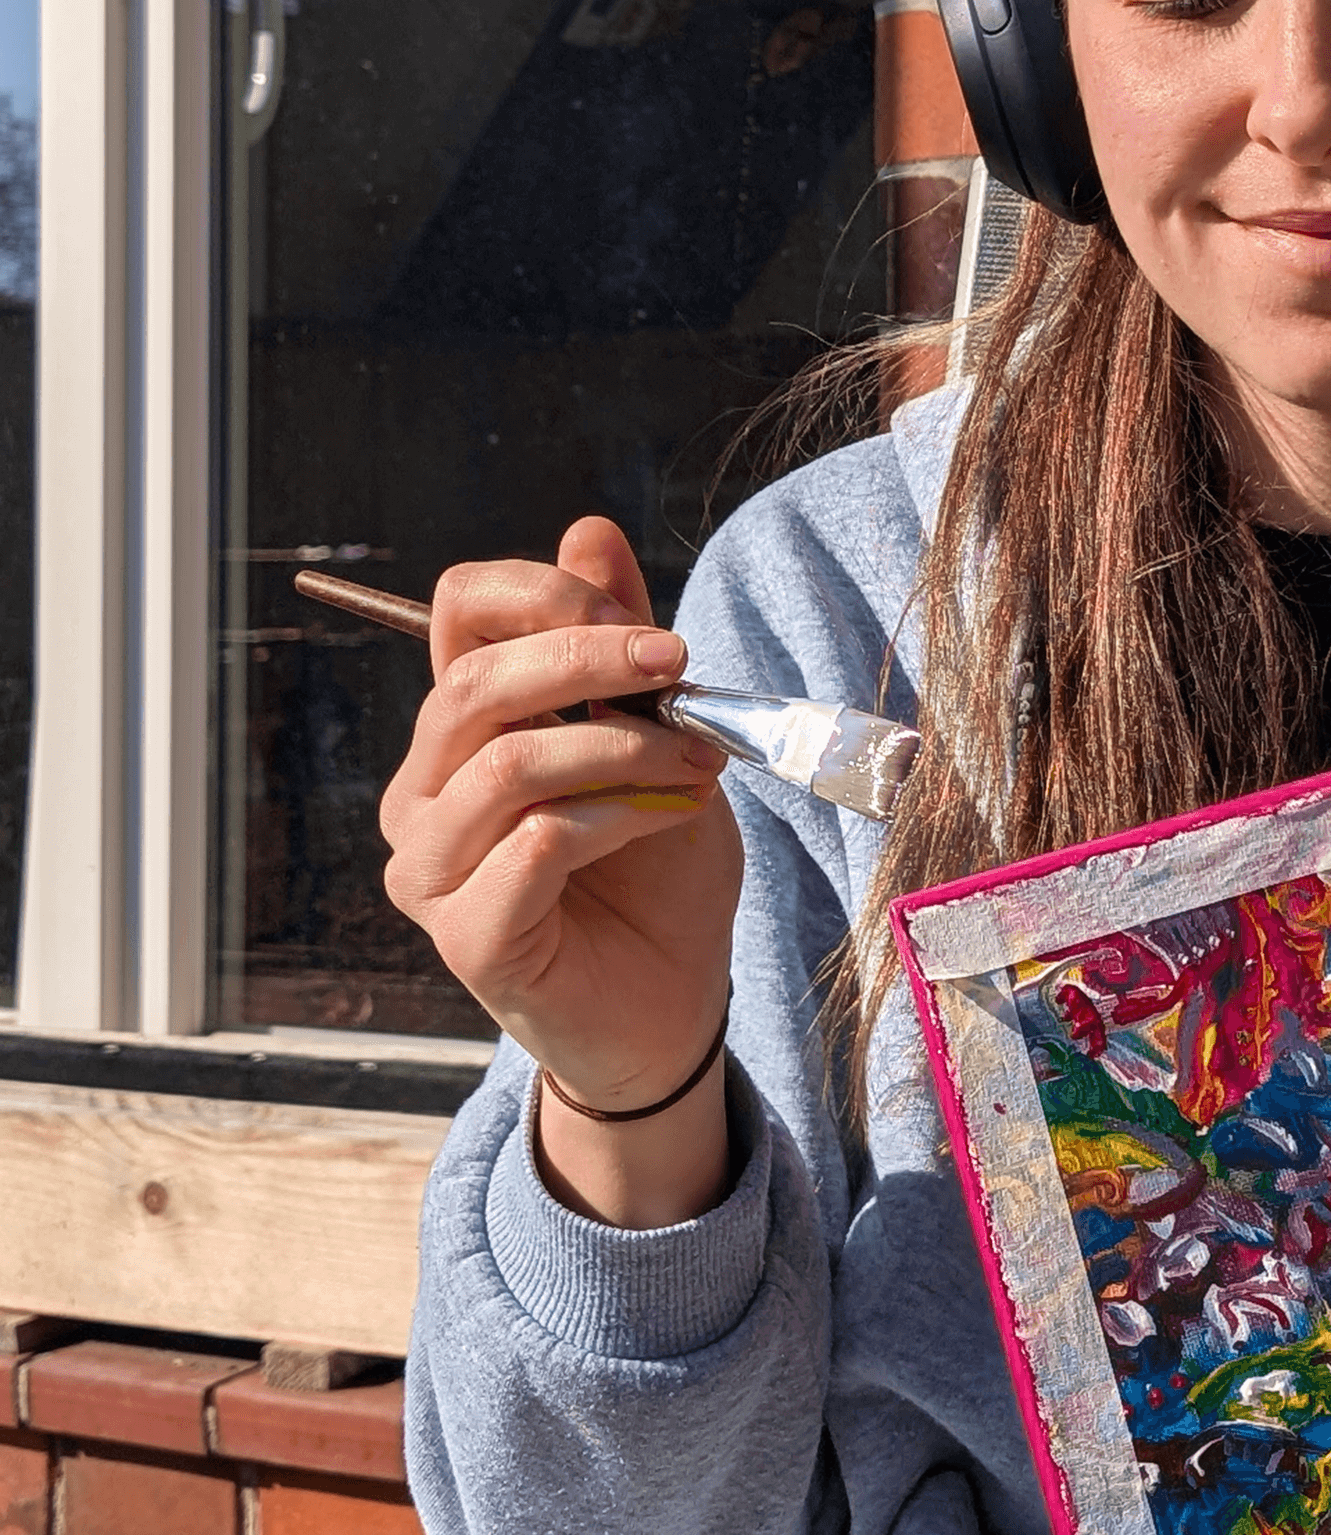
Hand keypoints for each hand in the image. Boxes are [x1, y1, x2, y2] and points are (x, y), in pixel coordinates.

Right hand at [380, 516, 744, 1225]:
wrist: (672, 1005)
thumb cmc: (658, 871)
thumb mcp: (658, 735)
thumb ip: (619, 644)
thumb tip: (589, 529)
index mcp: (462, 730)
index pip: (457, 611)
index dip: (542, 591)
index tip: (642, 619)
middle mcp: (425, 792)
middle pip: (475, 679)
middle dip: (589, 655)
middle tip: (682, 665)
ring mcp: (432, 867)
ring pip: (510, 760)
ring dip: (623, 745)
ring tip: (701, 760)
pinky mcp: (466, 933)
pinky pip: (538, 840)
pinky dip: (621, 815)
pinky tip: (672, 818)